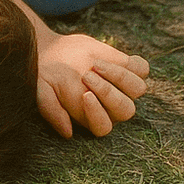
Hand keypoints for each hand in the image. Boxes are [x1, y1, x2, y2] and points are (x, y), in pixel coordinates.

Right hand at [35, 32, 149, 138]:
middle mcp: (112, 106)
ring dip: (120, 77)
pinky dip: (133, 64)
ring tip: (96, 64)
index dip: (97, 114)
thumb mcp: (41, 90)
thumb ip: (51, 110)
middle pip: (125, 110)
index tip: (84, 95)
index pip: (103, 126)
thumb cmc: (47, 74)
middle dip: (108, 93)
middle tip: (86, 75)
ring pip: (137, 89)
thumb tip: (67, 133)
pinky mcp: (128, 67)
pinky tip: (113, 57)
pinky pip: (142, 69)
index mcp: (92, 117)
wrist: (52, 50)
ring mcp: (123, 87)